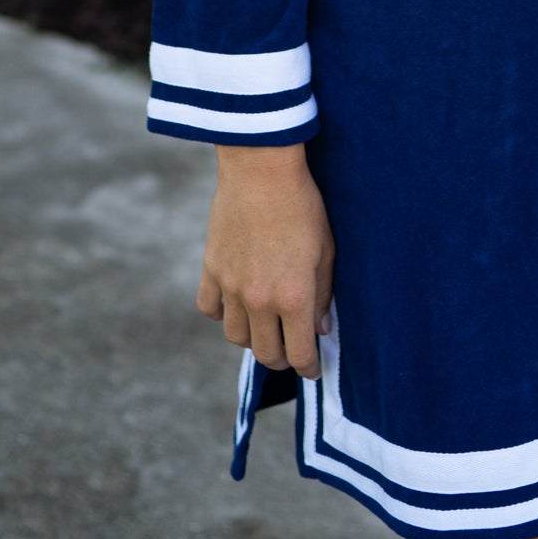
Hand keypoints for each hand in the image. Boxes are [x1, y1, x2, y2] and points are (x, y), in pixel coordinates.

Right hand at [196, 143, 335, 380]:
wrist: (262, 170)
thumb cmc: (303, 205)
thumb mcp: (326, 249)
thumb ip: (323, 294)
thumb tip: (321, 329)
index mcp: (293, 297)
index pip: (299, 354)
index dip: (309, 367)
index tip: (313, 368)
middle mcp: (260, 300)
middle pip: (266, 353)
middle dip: (282, 358)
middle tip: (291, 350)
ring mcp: (231, 287)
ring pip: (237, 337)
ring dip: (253, 339)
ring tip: (265, 328)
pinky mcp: (211, 270)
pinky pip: (211, 310)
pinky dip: (222, 314)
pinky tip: (235, 304)